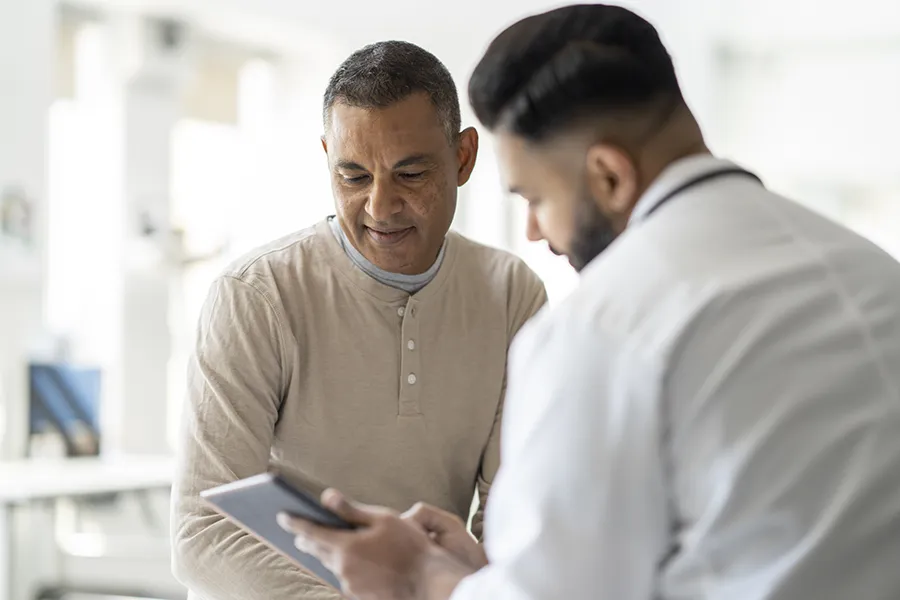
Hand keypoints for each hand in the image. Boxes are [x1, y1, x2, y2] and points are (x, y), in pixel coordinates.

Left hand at [278, 490, 473, 599]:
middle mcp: (342, 568)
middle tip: (297, 528)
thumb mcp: (383, 519)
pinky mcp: (358, 595)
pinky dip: (342, 564)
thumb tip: (326, 497)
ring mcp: (349, 584)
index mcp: (346, 546)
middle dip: (306, 537)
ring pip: (330, 563)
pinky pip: (343, 575)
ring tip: (324, 540)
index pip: (310, 531)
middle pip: (316, 550)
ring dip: (325, 551)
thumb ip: (351, 510)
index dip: (294, 521)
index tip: (281, 514)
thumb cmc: (411, 547)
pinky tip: (350, 557)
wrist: (429, 582)